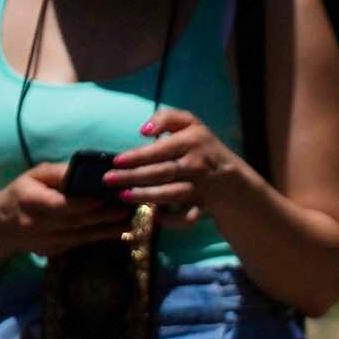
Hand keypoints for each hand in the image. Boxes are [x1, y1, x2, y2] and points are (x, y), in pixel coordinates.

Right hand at [0, 160, 135, 255]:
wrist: (0, 225)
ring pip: (80, 236)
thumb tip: (87, 171)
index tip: (105, 198)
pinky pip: (79, 244)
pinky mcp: (52, 251)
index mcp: (29, 201)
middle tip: (127, 208)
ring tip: (129, 220)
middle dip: (103, 216)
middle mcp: (36, 224)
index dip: (82, 203)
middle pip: (74, 222)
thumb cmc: (22, 193)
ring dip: (107, 229)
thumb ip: (59, 173)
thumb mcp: (34, 176)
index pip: (59, 205)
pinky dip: (99, 237)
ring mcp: (44, 241)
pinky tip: (118, 231)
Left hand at [105, 108, 242, 225]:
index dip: (138, 156)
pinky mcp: (202, 207)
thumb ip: (166, 118)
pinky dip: (172, 219)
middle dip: (133, 177)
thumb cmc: (202, 146)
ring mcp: (201, 188)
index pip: (161, 150)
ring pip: (171, 194)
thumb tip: (143, 131)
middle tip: (109, 180)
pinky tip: (155, 216)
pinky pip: (186, 217)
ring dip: (146, 196)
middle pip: (162, 173)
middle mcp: (197, 165)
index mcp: (192, 142)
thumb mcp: (190, 124)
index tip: (117, 161)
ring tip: (123, 196)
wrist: (230, 175)